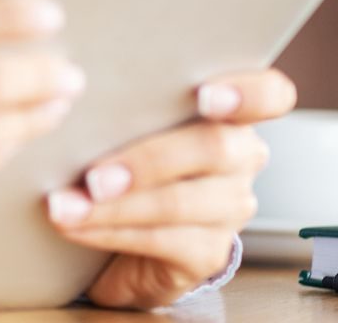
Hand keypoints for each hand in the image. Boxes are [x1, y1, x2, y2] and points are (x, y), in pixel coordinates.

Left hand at [45, 68, 296, 308]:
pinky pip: (162, 241)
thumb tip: (70, 85)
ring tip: (66, 206)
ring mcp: (230, 207)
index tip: (205, 96)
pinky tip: (76, 226)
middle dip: (148, 160)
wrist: (121, 233)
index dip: (248, 92)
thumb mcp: (127, 120)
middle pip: (215, 148)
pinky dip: (110, 231)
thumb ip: (125, 99)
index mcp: (229, 112)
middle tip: (93, 176)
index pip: (270, 94)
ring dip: (117, 205)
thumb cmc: (122, 155)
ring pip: (181, 201)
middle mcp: (241, 157)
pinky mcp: (208, 253)